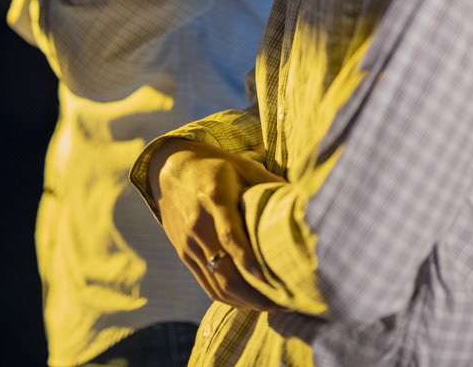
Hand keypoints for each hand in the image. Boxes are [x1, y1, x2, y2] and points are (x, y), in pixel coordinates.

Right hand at [149, 138, 285, 310]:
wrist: (170, 169)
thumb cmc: (215, 167)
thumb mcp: (242, 167)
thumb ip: (269, 184)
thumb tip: (302, 202)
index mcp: (214, 197)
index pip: (229, 235)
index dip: (247, 259)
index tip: (267, 278)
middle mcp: (198, 225)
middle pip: (224, 271)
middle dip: (256, 295)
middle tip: (286, 302)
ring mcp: (188, 243)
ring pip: (217, 285)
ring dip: (247, 302)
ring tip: (274, 305)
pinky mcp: (184, 254)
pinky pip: (208, 285)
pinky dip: (231, 298)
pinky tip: (250, 301)